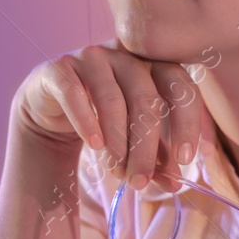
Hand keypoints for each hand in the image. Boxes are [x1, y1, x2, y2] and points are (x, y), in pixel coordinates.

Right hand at [12, 39, 205, 193]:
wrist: (52, 109)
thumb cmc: (102, 120)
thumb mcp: (134, 140)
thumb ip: (155, 157)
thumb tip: (175, 184)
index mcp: (154, 65)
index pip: (181, 87)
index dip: (187, 122)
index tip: (185, 158)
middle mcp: (126, 55)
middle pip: (146, 99)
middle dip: (145, 147)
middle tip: (140, 181)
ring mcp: (92, 57)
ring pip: (112, 99)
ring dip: (117, 141)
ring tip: (116, 171)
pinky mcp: (60, 68)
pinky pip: (74, 93)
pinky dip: (86, 121)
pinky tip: (94, 145)